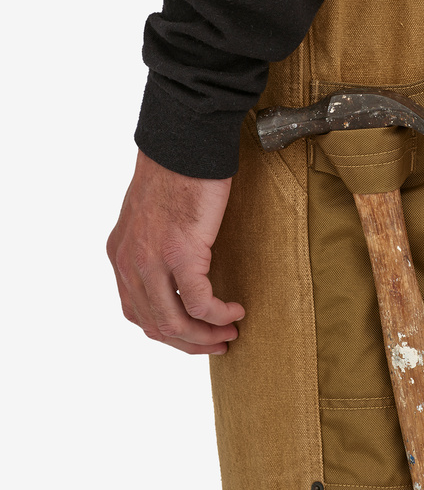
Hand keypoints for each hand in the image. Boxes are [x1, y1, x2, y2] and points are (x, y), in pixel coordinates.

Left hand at [107, 150, 243, 354]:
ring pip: (175, 322)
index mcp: (122, 256)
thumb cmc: (176, 174)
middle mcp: (130, 264)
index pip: (136, 312)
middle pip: (155, 325)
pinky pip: (199, 303)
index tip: (194, 335)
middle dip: (190, 342)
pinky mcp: (181, 254)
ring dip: (205, 335)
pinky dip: (219, 314)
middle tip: (218, 343)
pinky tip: (236, 310)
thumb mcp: (152, 218)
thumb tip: (178, 270)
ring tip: (230, 332)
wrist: (184, 146)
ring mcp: (152, 261)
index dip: (168, 332)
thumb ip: (155, 247)